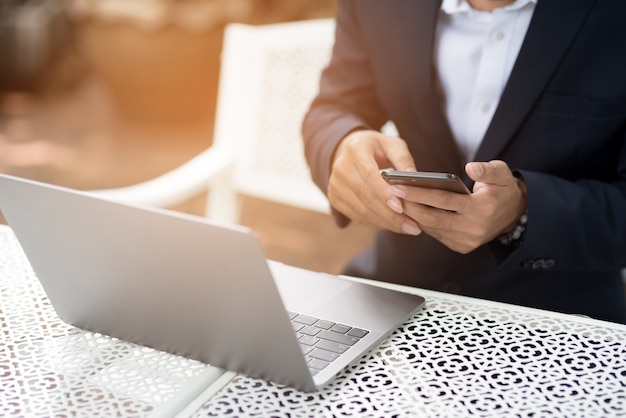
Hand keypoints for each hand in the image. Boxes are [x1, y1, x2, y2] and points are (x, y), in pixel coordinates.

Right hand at [328, 129, 421, 234]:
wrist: (347, 150)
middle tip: (412, 226)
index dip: (384, 193)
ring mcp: (335, 185)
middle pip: (365, 196)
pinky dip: (376, 223)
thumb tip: (414, 177)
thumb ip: (404, 159)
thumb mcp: (392, 144)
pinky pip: (356, 216)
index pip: (368, 175)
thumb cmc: (375, 148)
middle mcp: (341, 168)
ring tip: (407, 228)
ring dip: (385, 222)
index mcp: (355, 150)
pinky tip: (392, 225)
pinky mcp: (334, 199)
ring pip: (361, 210)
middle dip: (390, 214)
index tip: (401, 208)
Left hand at [389, 160, 526, 252]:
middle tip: (390, 193)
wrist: (513, 215)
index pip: (444, 201)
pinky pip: (435, 234)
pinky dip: (421, 222)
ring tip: (395, 200)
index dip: (418, 193)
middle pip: (432, 218)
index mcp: (483, 209)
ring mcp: (466, 241)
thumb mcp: (502, 174)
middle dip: (408, 206)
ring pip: (431, 228)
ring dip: (411, 215)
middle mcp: (473, 229)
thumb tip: (471, 168)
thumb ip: (487, 170)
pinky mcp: (460, 247)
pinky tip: (409, 209)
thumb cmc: (502, 189)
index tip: (397, 185)